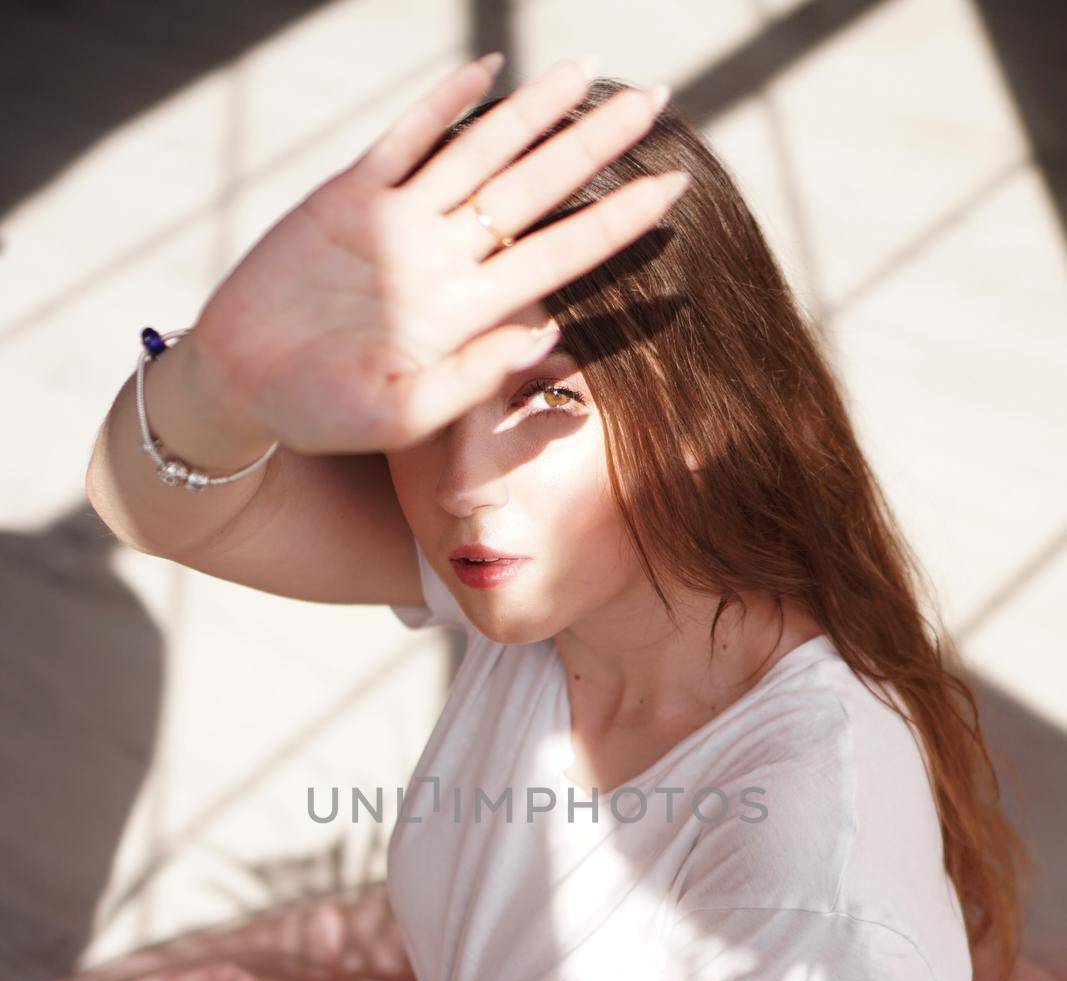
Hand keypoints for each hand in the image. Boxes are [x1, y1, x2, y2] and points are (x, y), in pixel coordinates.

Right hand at [186, 54, 684, 455]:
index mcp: (464, 312)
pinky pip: (404, 141)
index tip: (673, 190)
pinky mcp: (346, 199)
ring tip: (588, 71)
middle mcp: (442, 260)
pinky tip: (488, 72)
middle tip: (657, 102)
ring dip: (534, 112)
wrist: (243, 390)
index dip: (616, 221)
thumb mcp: (403, 415)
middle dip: (595, 146)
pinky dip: (443, 106)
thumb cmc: (323, 415)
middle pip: (535, 189)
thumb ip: (471, 377)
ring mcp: (397, 223)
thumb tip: (546, 330)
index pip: (557, 256)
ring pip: (479, 153)